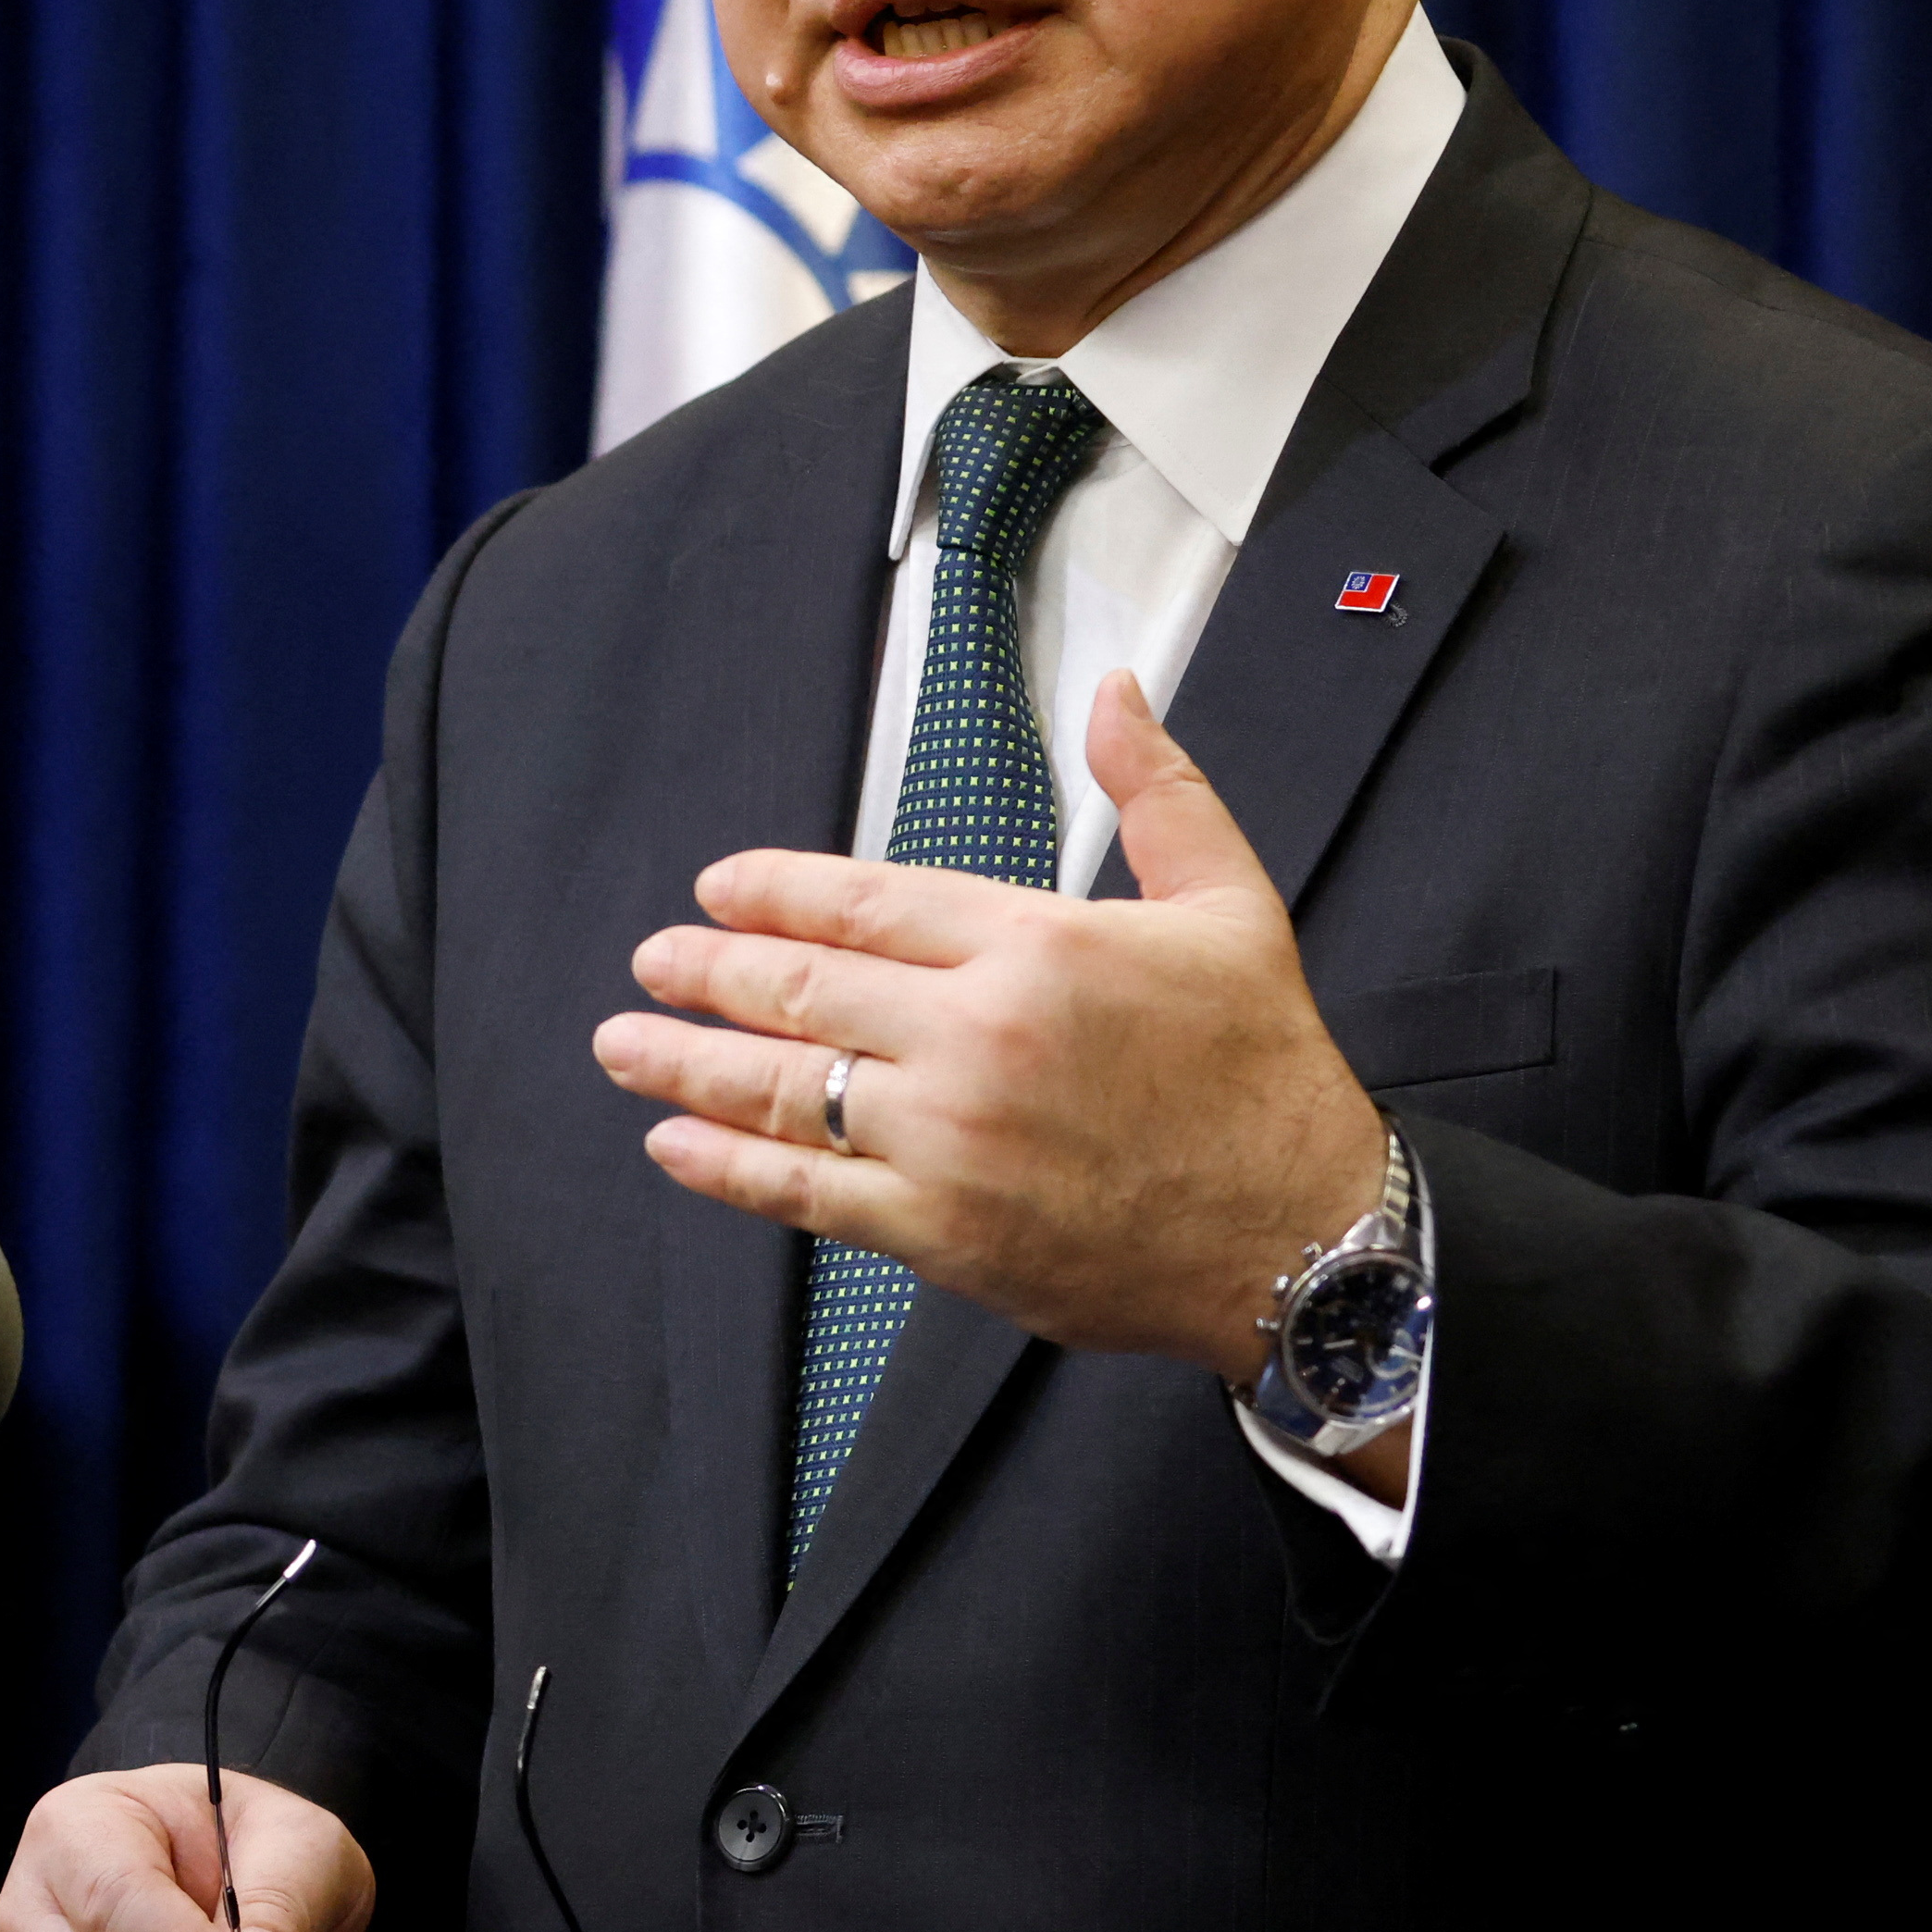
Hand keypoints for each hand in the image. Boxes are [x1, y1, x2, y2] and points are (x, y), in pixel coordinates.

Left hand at [591, 672, 1389, 1387]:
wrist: (1307, 1240)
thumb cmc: (1266, 1075)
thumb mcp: (1231, 906)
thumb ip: (1159, 794)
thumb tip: (1115, 692)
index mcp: (1038, 946)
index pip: (865, 903)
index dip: (774, 894)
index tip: (716, 889)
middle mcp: (980, 1037)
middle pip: (804, 992)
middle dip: (707, 973)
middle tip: (650, 963)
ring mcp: (953, 1139)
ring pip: (784, 1089)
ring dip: (686, 1065)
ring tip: (623, 1045)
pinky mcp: (943, 1230)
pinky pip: (806, 1190)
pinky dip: (728, 1166)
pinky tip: (675, 1143)